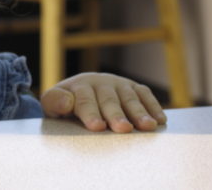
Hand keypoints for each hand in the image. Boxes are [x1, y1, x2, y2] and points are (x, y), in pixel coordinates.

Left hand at [40, 73, 166, 132]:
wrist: (78, 89)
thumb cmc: (64, 104)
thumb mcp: (51, 103)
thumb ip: (55, 102)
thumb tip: (66, 102)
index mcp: (78, 87)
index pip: (84, 101)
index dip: (91, 113)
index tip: (97, 126)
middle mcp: (100, 83)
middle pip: (109, 100)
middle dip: (117, 114)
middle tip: (123, 128)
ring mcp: (118, 84)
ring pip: (129, 97)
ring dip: (140, 112)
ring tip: (148, 126)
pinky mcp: (133, 87)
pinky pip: (144, 94)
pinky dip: (153, 106)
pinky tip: (160, 120)